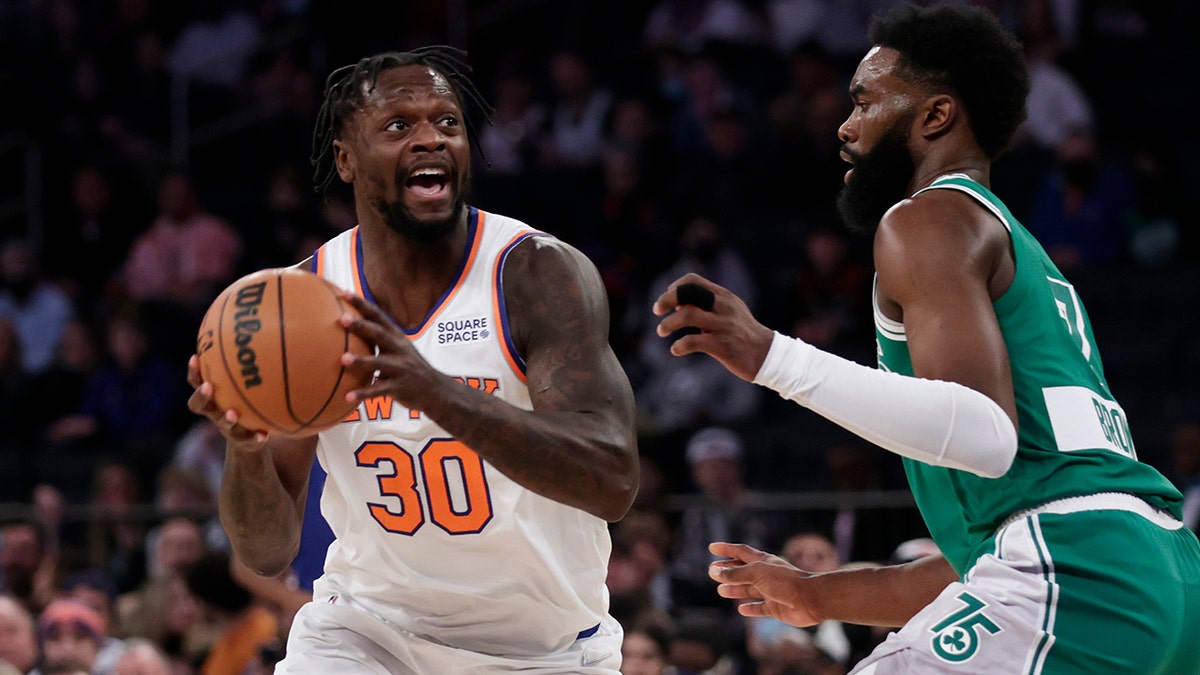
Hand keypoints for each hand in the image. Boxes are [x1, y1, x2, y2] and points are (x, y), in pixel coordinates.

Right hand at [186, 354, 268, 448]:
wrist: (249, 436)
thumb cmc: (248, 399)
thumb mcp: (248, 381)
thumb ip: (253, 360)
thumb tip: (267, 325)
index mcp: (213, 394)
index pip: (197, 380)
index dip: (194, 371)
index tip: (196, 358)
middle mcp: (215, 410)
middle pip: (198, 405)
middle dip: (202, 395)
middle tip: (209, 386)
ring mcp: (227, 427)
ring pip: (221, 424)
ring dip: (226, 418)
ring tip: (234, 414)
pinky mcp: (243, 441)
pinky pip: (248, 440)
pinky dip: (255, 437)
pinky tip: (264, 434)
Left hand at [337, 293, 441, 407]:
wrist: (436, 390)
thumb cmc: (410, 368)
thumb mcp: (399, 349)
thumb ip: (379, 340)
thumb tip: (351, 329)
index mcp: (397, 338)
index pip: (378, 316)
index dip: (362, 304)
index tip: (344, 293)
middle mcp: (399, 350)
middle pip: (379, 334)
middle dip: (361, 326)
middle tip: (342, 319)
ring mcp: (401, 369)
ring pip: (379, 363)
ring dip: (361, 361)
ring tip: (343, 359)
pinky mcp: (400, 387)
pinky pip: (379, 391)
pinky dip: (364, 394)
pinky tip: (348, 397)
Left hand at [652, 273, 775, 380]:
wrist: (767, 355)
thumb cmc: (742, 333)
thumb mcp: (729, 312)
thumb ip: (706, 305)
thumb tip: (677, 304)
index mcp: (723, 296)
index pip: (693, 281)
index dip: (675, 287)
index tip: (666, 299)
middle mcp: (723, 307)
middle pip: (688, 294)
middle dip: (666, 300)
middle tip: (656, 311)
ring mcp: (723, 326)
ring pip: (687, 315)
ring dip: (668, 323)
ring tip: (661, 331)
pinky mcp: (723, 346)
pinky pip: (693, 342)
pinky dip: (679, 346)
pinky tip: (676, 350)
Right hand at [709, 542, 821, 626]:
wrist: (809, 598)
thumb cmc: (783, 581)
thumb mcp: (755, 573)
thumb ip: (735, 574)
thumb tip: (715, 571)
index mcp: (762, 561)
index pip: (740, 552)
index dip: (725, 549)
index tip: (711, 547)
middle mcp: (766, 575)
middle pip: (743, 571)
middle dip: (728, 571)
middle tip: (712, 572)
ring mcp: (771, 591)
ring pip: (749, 590)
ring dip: (735, 589)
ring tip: (721, 590)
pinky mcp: (776, 608)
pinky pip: (760, 608)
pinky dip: (750, 608)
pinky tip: (742, 609)